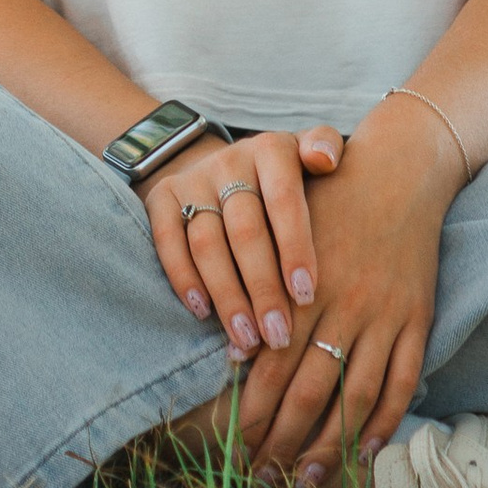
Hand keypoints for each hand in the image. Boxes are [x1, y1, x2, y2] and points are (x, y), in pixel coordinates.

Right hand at [143, 126, 343, 356]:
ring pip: (206, 242)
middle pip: (245, 230)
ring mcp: (193, 179)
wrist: (226, 167)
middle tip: (279, 335)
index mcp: (272, 150)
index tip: (305, 295)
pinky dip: (183, 278)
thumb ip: (324, 149)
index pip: (283, 200)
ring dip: (227, 295)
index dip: (294, 248)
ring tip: (247, 337)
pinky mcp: (162, 198)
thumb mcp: (307, 157)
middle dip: (263, 288)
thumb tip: (325, 159)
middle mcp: (229, 160)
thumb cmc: (284, 179)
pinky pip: (167, 241)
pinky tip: (203, 312)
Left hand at [229, 96, 460, 487]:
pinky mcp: (418, 318)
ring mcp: (385, 314)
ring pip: (356, 396)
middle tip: (263, 477)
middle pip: (310, 390)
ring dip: (330, 445)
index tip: (235, 446)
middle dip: (283, 440)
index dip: (253, 411)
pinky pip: (402, 381)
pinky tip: (365, 449)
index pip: (271, 364)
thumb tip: (232, 353)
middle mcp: (344, 303)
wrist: (399, 170)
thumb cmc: (328, 200)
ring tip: (308, 479)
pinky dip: (385, 421)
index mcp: (303, 283)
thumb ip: (260, 286)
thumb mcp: (284, 232)